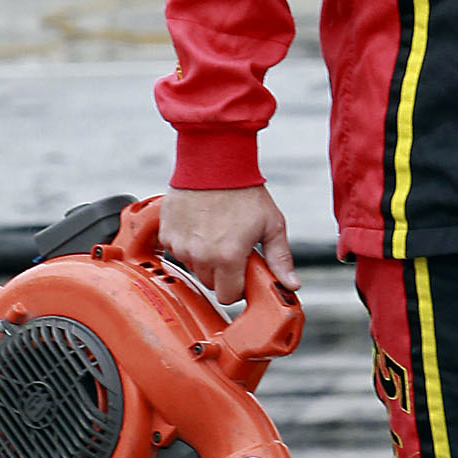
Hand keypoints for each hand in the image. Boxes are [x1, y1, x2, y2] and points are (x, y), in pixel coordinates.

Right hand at [158, 184, 298, 305]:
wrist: (214, 162)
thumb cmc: (244, 191)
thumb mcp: (272, 225)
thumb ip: (280, 259)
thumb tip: (291, 284)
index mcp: (228, 257)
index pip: (229, 296)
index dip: (238, 288)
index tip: (242, 274)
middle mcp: (201, 255)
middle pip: (210, 283)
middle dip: (222, 272)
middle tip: (231, 249)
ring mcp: (181, 245)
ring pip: (192, 267)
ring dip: (203, 258)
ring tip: (216, 233)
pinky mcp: (167, 233)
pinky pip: (176, 251)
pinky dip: (187, 244)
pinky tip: (200, 226)